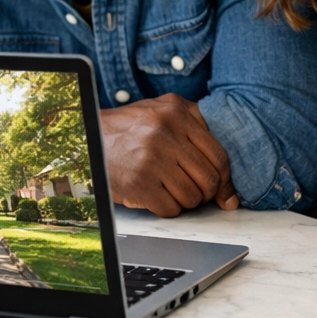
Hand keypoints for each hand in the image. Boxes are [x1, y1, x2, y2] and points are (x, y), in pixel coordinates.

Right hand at [100, 93, 238, 216]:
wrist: (90, 137)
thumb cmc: (130, 126)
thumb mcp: (162, 108)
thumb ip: (196, 121)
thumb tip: (226, 170)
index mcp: (176, 114)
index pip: (218, 155)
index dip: (226, 179)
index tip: (226, 192)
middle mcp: (165, 134)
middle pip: (209, 179)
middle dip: (207, 193)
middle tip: (198, 193)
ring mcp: (151, 159)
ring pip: (192, 197)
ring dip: (186, 200)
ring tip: (171, 189)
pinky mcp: (139, 183)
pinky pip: (171, 209)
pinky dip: (168, 208)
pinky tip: (157, 195)